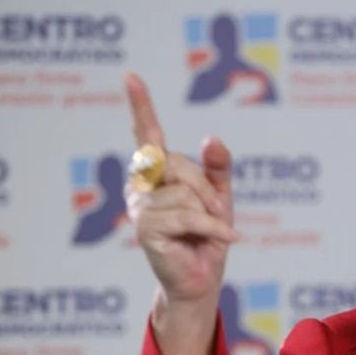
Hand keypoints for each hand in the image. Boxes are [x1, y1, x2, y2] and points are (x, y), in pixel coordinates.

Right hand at [124, 72, 235, 354]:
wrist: (203, 279)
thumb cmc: (208, 235)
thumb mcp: (220, 195)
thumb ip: (218, 166)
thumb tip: (212, 137)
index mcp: (157, 174)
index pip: (148, 135)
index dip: (140, 106)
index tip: (130, 75)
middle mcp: (141, 187)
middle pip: (180, 165)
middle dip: (207, 189)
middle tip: (215, 216)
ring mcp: (141, 209)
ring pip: (187, 193)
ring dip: (211, 214)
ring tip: (208, 233)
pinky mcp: (147, 232)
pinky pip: (190, 216)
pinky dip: (213, 228)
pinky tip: (225, 240)